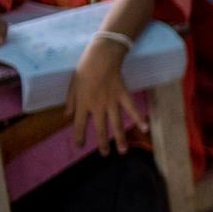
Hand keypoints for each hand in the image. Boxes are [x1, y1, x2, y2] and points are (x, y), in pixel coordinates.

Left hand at [67, 40, 142, 154]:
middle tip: (105, 154)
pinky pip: (131, 109)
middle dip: (102, 143)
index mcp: (82, 104)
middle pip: (100, 128)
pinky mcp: (123, 96)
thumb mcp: (72, 85)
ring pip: (116, 124)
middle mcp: (97, 106)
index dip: (79, 136)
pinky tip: (145, 128)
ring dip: (120, 138)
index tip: (80, 145)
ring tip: (123, 151)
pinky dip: (139, 119)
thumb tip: (68, 116)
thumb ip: (71, 102)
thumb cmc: (84, 69)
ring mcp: (111, 102)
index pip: (79, 125)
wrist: (101, 57)